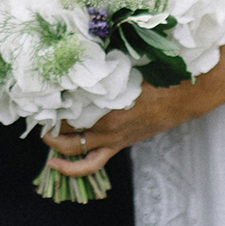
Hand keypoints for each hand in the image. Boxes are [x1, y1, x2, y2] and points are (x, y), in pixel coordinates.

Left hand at [38, 81, 209, 178]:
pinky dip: (73, 168)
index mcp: (108, 105)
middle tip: (39, 115)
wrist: (185, 97)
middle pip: (67, 130)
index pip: (70, 109)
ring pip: (75, 152)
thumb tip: (84, 57)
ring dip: (56, 148)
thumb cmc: (159, 78)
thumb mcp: (129, 68)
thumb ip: (106, 69)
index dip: (53, 104)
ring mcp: (113, 139)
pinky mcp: (120, 145)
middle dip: (49, 125)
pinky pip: (92, 164)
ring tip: (45, 139)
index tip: (43, 94)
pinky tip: (58, 165)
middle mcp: (107, 126)